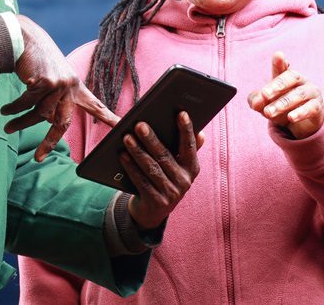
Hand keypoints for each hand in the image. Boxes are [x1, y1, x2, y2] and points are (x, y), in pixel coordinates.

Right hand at [0, 15, 119, 161]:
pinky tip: (6, 111)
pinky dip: (14, 109)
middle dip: (49, 142)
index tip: (120, 125)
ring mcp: (58, 84)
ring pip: (38, 114)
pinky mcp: (44, 82)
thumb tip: (49, 122)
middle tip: (38, 157)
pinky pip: (26, 104)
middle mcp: (70, 86)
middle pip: (62, 123)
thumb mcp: (53, 79)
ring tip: (8, 126)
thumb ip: (55, 99)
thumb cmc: (38, 60)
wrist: (25, 38)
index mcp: (75, 86)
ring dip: (20, 122)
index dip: (107, 116)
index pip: (94, 104)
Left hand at [123, 112, 204, 229]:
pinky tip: (123, 155)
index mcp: (192, 168)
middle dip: (151, 139)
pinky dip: (131, 167)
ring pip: (151, 168)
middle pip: (165, 156)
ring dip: (138, 152)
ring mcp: (171, 193)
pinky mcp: (157, 202)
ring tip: (126, 138)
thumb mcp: (178, 166)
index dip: (186, 130)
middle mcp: (184, 181)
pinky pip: (142, 181)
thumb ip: (186, 149)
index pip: (190, 146)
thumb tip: (201, 133)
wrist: (153, 211)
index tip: (181, 113)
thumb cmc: (165, 178)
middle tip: (140, 125)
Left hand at [247, 51, 323, 138]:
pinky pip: (311, 108)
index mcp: (286, 76)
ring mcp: (311, 92)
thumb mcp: (265, 103)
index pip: (282, 67)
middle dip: (277, 85)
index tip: (278, 55)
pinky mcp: (317, 106)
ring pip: (299, 94)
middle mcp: (300, 80)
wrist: (300, 123)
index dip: (280, 62)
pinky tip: (291, 117)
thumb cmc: (280, 106)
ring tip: (268, 112)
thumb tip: (255, 103)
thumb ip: (257, 101)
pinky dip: (300, 113)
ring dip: (282, 104)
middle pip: (292, 77)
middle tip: (264, 94)